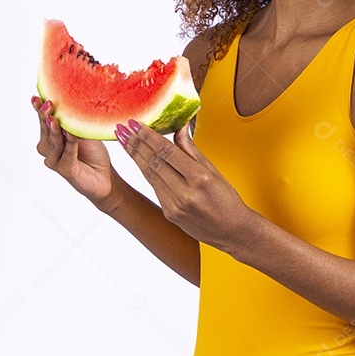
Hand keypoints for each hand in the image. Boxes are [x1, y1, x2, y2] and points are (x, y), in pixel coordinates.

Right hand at [32, 95, 116, 209]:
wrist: (105, 176)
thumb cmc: (94, 153)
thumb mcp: (84, 132)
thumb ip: (74, 122)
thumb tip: (69, 103)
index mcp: (52, 138)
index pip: (43, 121)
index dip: (38, 110)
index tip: (35, 97)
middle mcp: (49, 149)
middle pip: (45, 130)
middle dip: (45, 117)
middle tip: (47, 104)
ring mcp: (55, 161)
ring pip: (54, 143)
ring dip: (55, 130)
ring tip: (55, 119)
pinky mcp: (65, 170)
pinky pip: (67, 154)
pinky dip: (70, 144)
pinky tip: (71, 134)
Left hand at [118, 119, 254, 249]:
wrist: (232, 231)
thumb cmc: (226, 199)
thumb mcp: (213, 170)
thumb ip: (191, 149)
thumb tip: (179, 127)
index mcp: (199, 178)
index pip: (167, 151)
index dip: (148, 136)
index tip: (135, 124)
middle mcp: (185, 193)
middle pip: (154, 162)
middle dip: (135, 143)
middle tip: (122, 129)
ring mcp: (175, 205)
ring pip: (149, 175)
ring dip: (135, 156)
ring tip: (124, 141)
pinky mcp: (169, 213)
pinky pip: (154, 187)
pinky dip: (145, 171)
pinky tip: (138, 159)